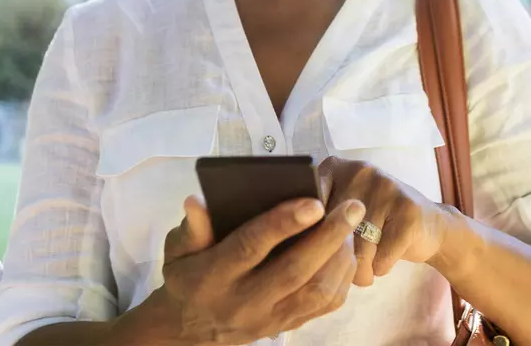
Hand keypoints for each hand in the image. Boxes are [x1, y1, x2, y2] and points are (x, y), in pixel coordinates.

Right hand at [148, 194, 365, 344]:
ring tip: (351, 223)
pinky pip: (323, 307)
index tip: (313, 202)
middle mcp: (245, 301)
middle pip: (294, 270)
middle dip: (328, 236)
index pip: (251, 247)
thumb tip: (197, 200)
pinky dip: (342, 278)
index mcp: (215, 275)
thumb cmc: (187, 275)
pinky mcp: (285, 327)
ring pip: (315, 292)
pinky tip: (347, 250)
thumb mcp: (177, 249)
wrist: (188, 329)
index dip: (283, 224)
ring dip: (340, 256)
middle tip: (353, 205)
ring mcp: (269, 318)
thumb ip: (191, 227)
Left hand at [319, 156, 446, 286]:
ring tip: (365, 267)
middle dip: (337, 260)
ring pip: (357, 248)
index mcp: (336, 167)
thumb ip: (317, 218)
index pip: (307, 204)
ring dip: (359, 270)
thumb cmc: (374, 223)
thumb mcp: (342, 211)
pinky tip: (385, 260)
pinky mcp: (408, 210)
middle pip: (332, 230)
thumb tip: (293, 242)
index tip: (315, 248)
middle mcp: (360, 170)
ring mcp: (386, 187)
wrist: (428, 225)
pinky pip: (381, 258)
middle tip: (345, 267)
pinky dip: (380, 268)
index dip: (309, 234)